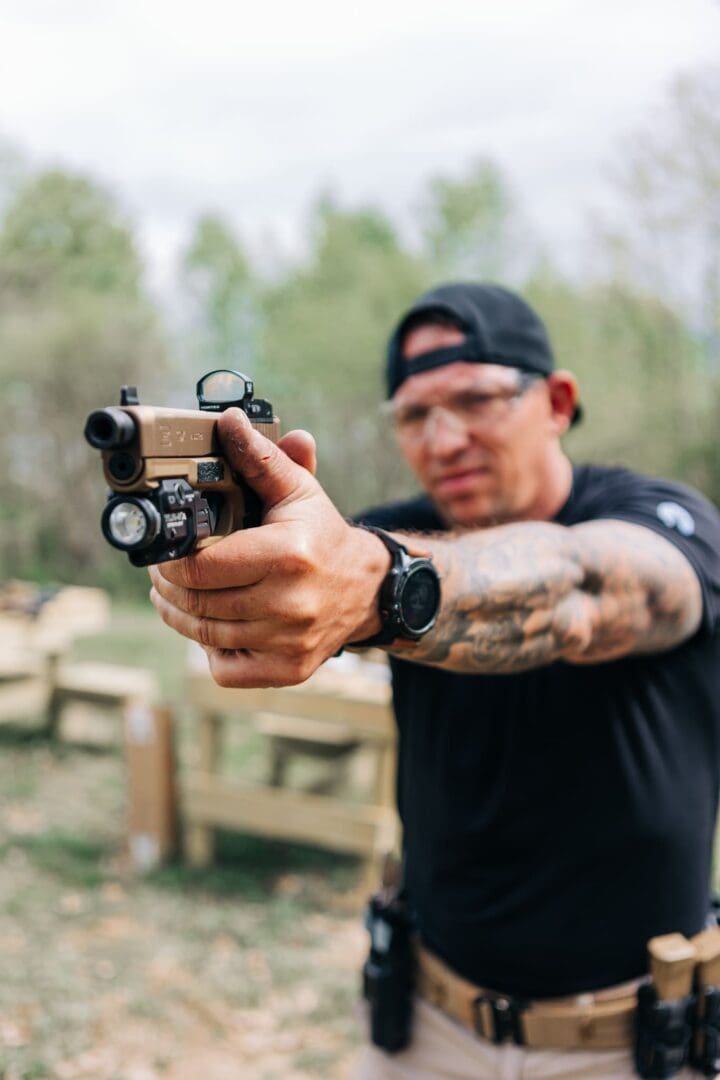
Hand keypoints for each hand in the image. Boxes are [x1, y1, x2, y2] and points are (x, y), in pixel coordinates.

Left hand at [148, 408, 389, 687]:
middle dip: (167, 587)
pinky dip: (208, 650)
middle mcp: (290, 603)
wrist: (368, 589)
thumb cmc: (323, 536)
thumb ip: (260, 458)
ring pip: (205, 636)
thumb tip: (229, 421)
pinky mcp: (288, 670)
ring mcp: (289, 641)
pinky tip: (210, 627)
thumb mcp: (297, 491)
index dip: (170, 562)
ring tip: (172, 597)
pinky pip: (226, 668)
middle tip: (160, 573)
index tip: (162, 553)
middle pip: (198, 604)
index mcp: (288, 554)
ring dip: (179, 616)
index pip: (202, 566)